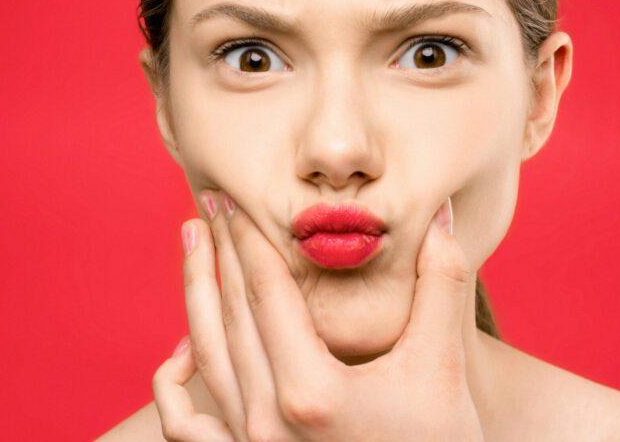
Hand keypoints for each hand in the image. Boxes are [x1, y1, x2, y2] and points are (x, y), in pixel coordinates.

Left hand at [152, 191, 485, 441]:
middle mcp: (268, 422)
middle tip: (206, 203)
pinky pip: (186, 424)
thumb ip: (442, 286)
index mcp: (312, 392)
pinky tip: (184, 346)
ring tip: (192, 246)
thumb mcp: (444, 369)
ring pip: (205, 357)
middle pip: (229, 317)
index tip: (231, 199)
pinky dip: (175, 383)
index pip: (267, 294)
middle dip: (216, 254)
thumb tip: (441, 217)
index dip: (247, 240)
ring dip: (195, 296)